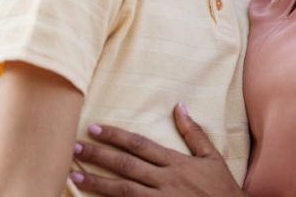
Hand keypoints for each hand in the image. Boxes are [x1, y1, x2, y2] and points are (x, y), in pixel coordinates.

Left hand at [70, 103, 245, 196]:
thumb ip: (194, 133)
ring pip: (123, 190)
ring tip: (74, 176)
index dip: (115, 136)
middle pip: (126, 165)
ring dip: (97, 183)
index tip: (94, 128)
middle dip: (99, 156)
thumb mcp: (212, 157)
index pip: (140, 145)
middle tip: (74, 147)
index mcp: (176, 163)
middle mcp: (166, 181)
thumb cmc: (221, 188)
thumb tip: (179, 106)